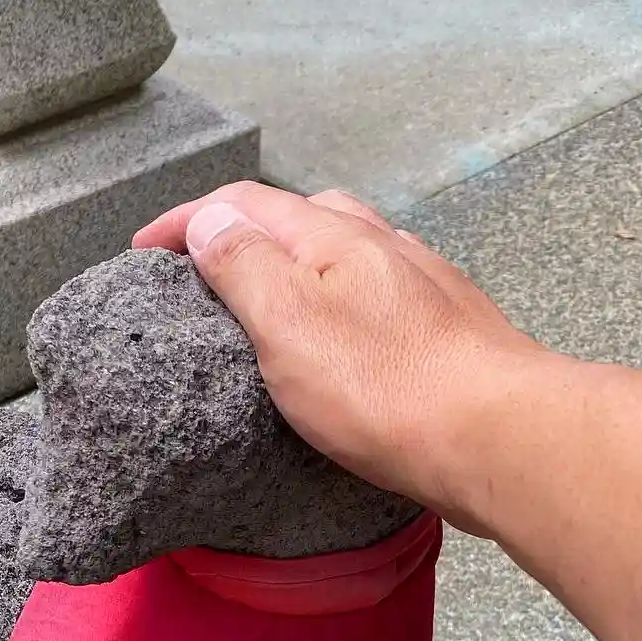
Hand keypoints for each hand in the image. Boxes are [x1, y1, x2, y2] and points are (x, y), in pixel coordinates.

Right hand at [133, 183, 547, 533]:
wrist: (498, 437)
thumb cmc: (388, 390)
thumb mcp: (290, 326)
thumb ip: (245, 267)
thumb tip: (210, 221)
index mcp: (333, 238)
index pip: (244, 203)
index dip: (186, 220)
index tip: (143, 252)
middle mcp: (382, 246)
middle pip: (301, 216)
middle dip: (246, 233)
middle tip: (208, 275)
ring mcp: (422, 286)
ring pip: (348, 254)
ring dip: (300, 265)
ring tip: (272, 305)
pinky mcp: (449, 331)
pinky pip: (380, 298)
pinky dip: (343, 304)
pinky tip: (348, 342)